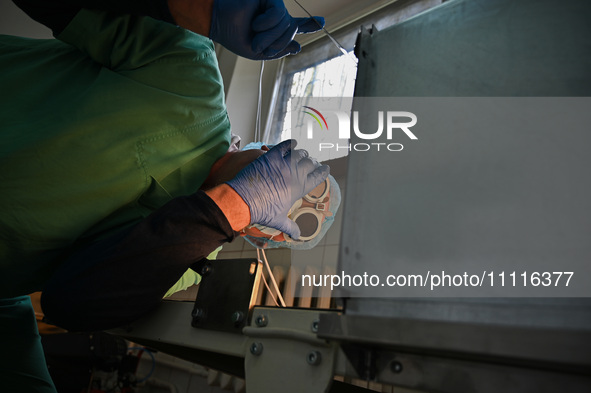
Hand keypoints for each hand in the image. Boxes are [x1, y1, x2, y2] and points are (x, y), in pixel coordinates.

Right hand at [209, 0, 324, 59]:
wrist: (218, 23)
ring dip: (269, 36)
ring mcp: (274, 6)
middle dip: (278, 42)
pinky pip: (278, 15)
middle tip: (259, 46)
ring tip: (254, 33)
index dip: (309, 25)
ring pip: (286, 24)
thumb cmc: (234, 36)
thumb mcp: (257, 52)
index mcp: (275, 29)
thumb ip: (277, 51)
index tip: (322, 22)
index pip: (296, 26)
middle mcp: (276, 16)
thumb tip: (298, 47)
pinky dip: (266, 24)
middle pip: (292, 30)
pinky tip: (255, 22)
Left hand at [226, 140, 328, 238]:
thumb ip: (291, 227)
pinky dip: (290, 143)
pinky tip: (292, 143)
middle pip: (310, 163)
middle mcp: (295, 174)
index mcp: (299, 188)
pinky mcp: (271, 157)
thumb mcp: (279, 220)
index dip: (323, 172)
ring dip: (302, 153)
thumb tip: (298, 236)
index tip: (326, 168)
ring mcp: (283, 164)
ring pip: (299, 153)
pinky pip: (285, 146)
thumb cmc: (262, 211)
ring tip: (302, 153)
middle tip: (312, 161)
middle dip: (313, 162)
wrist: (244, 200)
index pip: (318, 177)